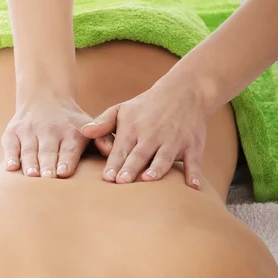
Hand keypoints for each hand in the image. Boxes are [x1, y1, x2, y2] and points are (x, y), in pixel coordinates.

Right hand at [2, 92, 112, 177]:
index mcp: (71, 132)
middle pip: (48, 151)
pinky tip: (11, 167)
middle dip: (48, 165)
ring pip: (30, 149)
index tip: (63, 173)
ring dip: (30, 162)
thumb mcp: (90, 126)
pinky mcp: (12, 132)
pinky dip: (10, 156)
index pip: (69, 149)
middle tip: (48, 178)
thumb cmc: (73, 124)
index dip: (66, 160)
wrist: (45, 98)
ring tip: (32, 175)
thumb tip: (111, 151)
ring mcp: (29, 131)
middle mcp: (49, 130)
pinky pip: (10, 145)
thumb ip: (104, 139)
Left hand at [81, 79, 208, 188]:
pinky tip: (193, 186)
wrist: (185, 91)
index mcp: (133, 129)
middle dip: (131, 168)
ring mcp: (173, 141)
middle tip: (121, 182)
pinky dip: (194, 173)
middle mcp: (153, 136)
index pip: (121, 149)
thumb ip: (102, 123)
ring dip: (157, 168)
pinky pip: (194, 161)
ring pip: (164, 157)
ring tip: (148, 179)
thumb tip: (83, 132)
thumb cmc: (146, 106)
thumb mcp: (122, 109)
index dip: (114, 163)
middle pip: (140, 155)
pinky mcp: (192, 145)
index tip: (107, 177)